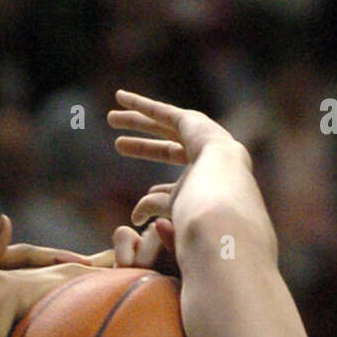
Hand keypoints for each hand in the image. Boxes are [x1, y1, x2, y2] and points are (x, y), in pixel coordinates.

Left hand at [0, 217, 91, 323]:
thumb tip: (8, 221)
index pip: (36, 258)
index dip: (66, 262)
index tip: (97, 266)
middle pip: (34, 267)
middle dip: (64, 271)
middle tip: (98, 275)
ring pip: (20, 284)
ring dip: (44, 288)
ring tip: (70, 296)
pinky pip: (1, 301)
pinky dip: (18, 305)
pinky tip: (23, 315)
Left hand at [106, 91, 255, 274]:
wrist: (225, 215)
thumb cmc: (204, 238)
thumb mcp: (177, 230)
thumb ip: (158, 220)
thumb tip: (135, 219)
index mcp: (208, 198)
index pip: (180, 191)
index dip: (159, 195)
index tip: (145, 199)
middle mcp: (211, 167)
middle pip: (169, 153)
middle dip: (143, 148)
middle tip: (118, 146)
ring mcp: (207, 145)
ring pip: (165, 129)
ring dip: (138, 123)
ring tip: (111, 119)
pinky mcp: (198, 126)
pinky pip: (166, 114)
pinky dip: (142, 105)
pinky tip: (121, 98)